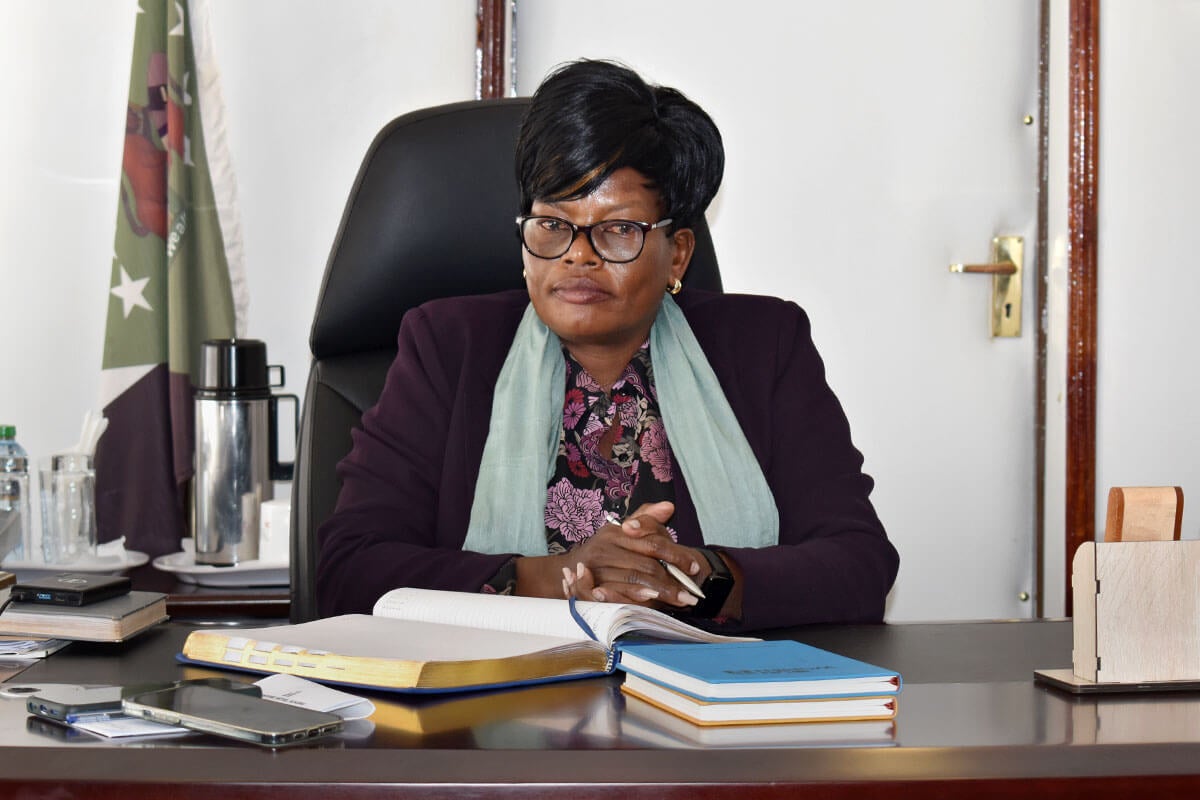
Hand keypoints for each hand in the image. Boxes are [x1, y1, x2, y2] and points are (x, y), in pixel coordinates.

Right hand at [559, 502, 703, 609]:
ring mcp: (597, 570)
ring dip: (659, 592)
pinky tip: (652, 602)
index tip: (694, 567)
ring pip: (634, 581)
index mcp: (615, 532)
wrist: (574, 567)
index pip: (651, 543)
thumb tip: (668, 507)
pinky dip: (636, 599)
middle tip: (692, 592)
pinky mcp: (591, 588)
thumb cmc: (607, 548)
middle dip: (671, 580)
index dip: (675, 555)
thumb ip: (647, 518)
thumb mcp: (624, 529)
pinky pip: (619, 596)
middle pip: (645, 565)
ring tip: (680, 599)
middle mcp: (604, 549)